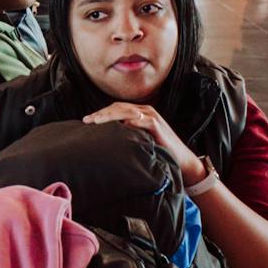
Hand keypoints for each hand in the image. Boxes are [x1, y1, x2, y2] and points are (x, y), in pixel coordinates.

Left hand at [82, 101, 204, 183]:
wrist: (181, 160)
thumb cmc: (158, 152)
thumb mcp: (138, 141)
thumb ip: (125, 136)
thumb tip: (105, 141)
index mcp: (138, 113)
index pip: (116, 108)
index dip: (100, 113)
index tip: (86, 121)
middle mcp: (144, 111)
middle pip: (118, 107)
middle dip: (101, 113)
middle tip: (87, 121)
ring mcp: (151, 117)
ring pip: (127, 111)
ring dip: (110, 115)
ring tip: (97, 121)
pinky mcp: (158, 126)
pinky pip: (143, 121)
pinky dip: (131, 122)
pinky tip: (121, 125)